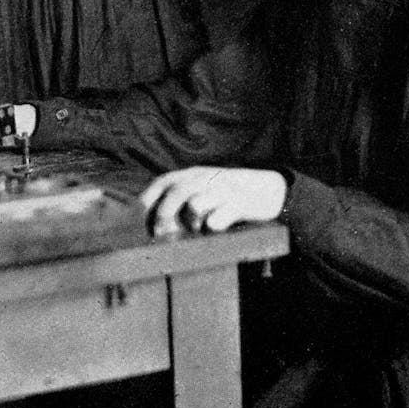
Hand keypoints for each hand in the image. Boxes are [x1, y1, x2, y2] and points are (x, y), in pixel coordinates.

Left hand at [140, 166, 287, 236]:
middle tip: (161, 233)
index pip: (165, 181)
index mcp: (195, 174)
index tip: (138, 215)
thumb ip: (184, 197)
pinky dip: (212, 224)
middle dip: (164, 213)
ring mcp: (223, 190)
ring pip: (196, 204)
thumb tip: (156, 221)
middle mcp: (207, 178)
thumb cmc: (229, 195)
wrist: (270, 189)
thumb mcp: (206, 187)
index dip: (149, 197)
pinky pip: (219, 216)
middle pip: (177, 192)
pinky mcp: (240, 204)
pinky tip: (214, 229)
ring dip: (190, 222)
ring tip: (196, 230)